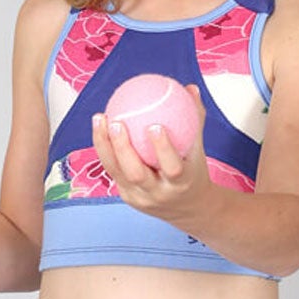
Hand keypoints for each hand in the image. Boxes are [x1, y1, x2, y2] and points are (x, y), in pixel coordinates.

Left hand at [91, 85, 213, 227]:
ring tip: (100, 118)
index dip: (163, 149)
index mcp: (181, 183)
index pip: (172, 168)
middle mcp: (159, 193)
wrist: (189, 209)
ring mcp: (140, 198)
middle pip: (136, 173)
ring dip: (105, 145)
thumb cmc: (194, 171)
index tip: (155, 125)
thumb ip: (195, 119)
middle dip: (123, 148)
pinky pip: (113, 170)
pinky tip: (99, 127)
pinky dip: (105, 149)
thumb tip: (189, 88)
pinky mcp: (127, 196)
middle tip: (116, 121)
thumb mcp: (198, 150)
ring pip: (117, 171)